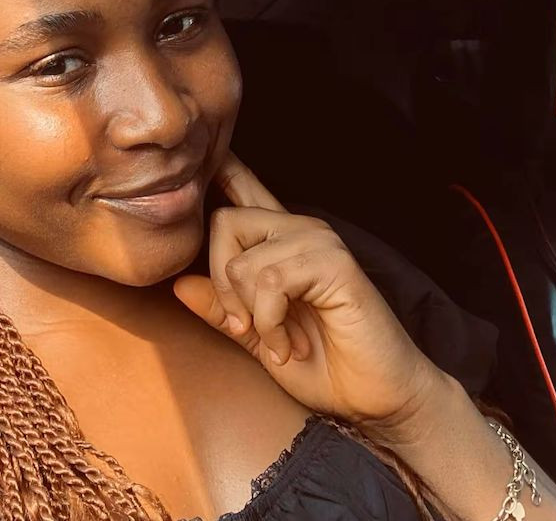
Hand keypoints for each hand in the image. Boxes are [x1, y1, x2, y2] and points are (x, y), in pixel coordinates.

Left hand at [172, 152, 444, 427]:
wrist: (377, 399)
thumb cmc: (323, 365)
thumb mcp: (258, 338)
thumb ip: (222, 309)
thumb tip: (178, 283)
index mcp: (279, 241)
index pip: (242, 187)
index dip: (218, 168)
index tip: (203, 155)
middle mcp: (299, 230)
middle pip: (224, 221)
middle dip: (221, 285)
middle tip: (245, 326)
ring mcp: (319, 242)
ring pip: (244, 259)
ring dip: (252, 315)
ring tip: (278, 342)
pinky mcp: (335, 263)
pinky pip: (271, 282)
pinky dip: (270, 323)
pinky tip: (289, 344)